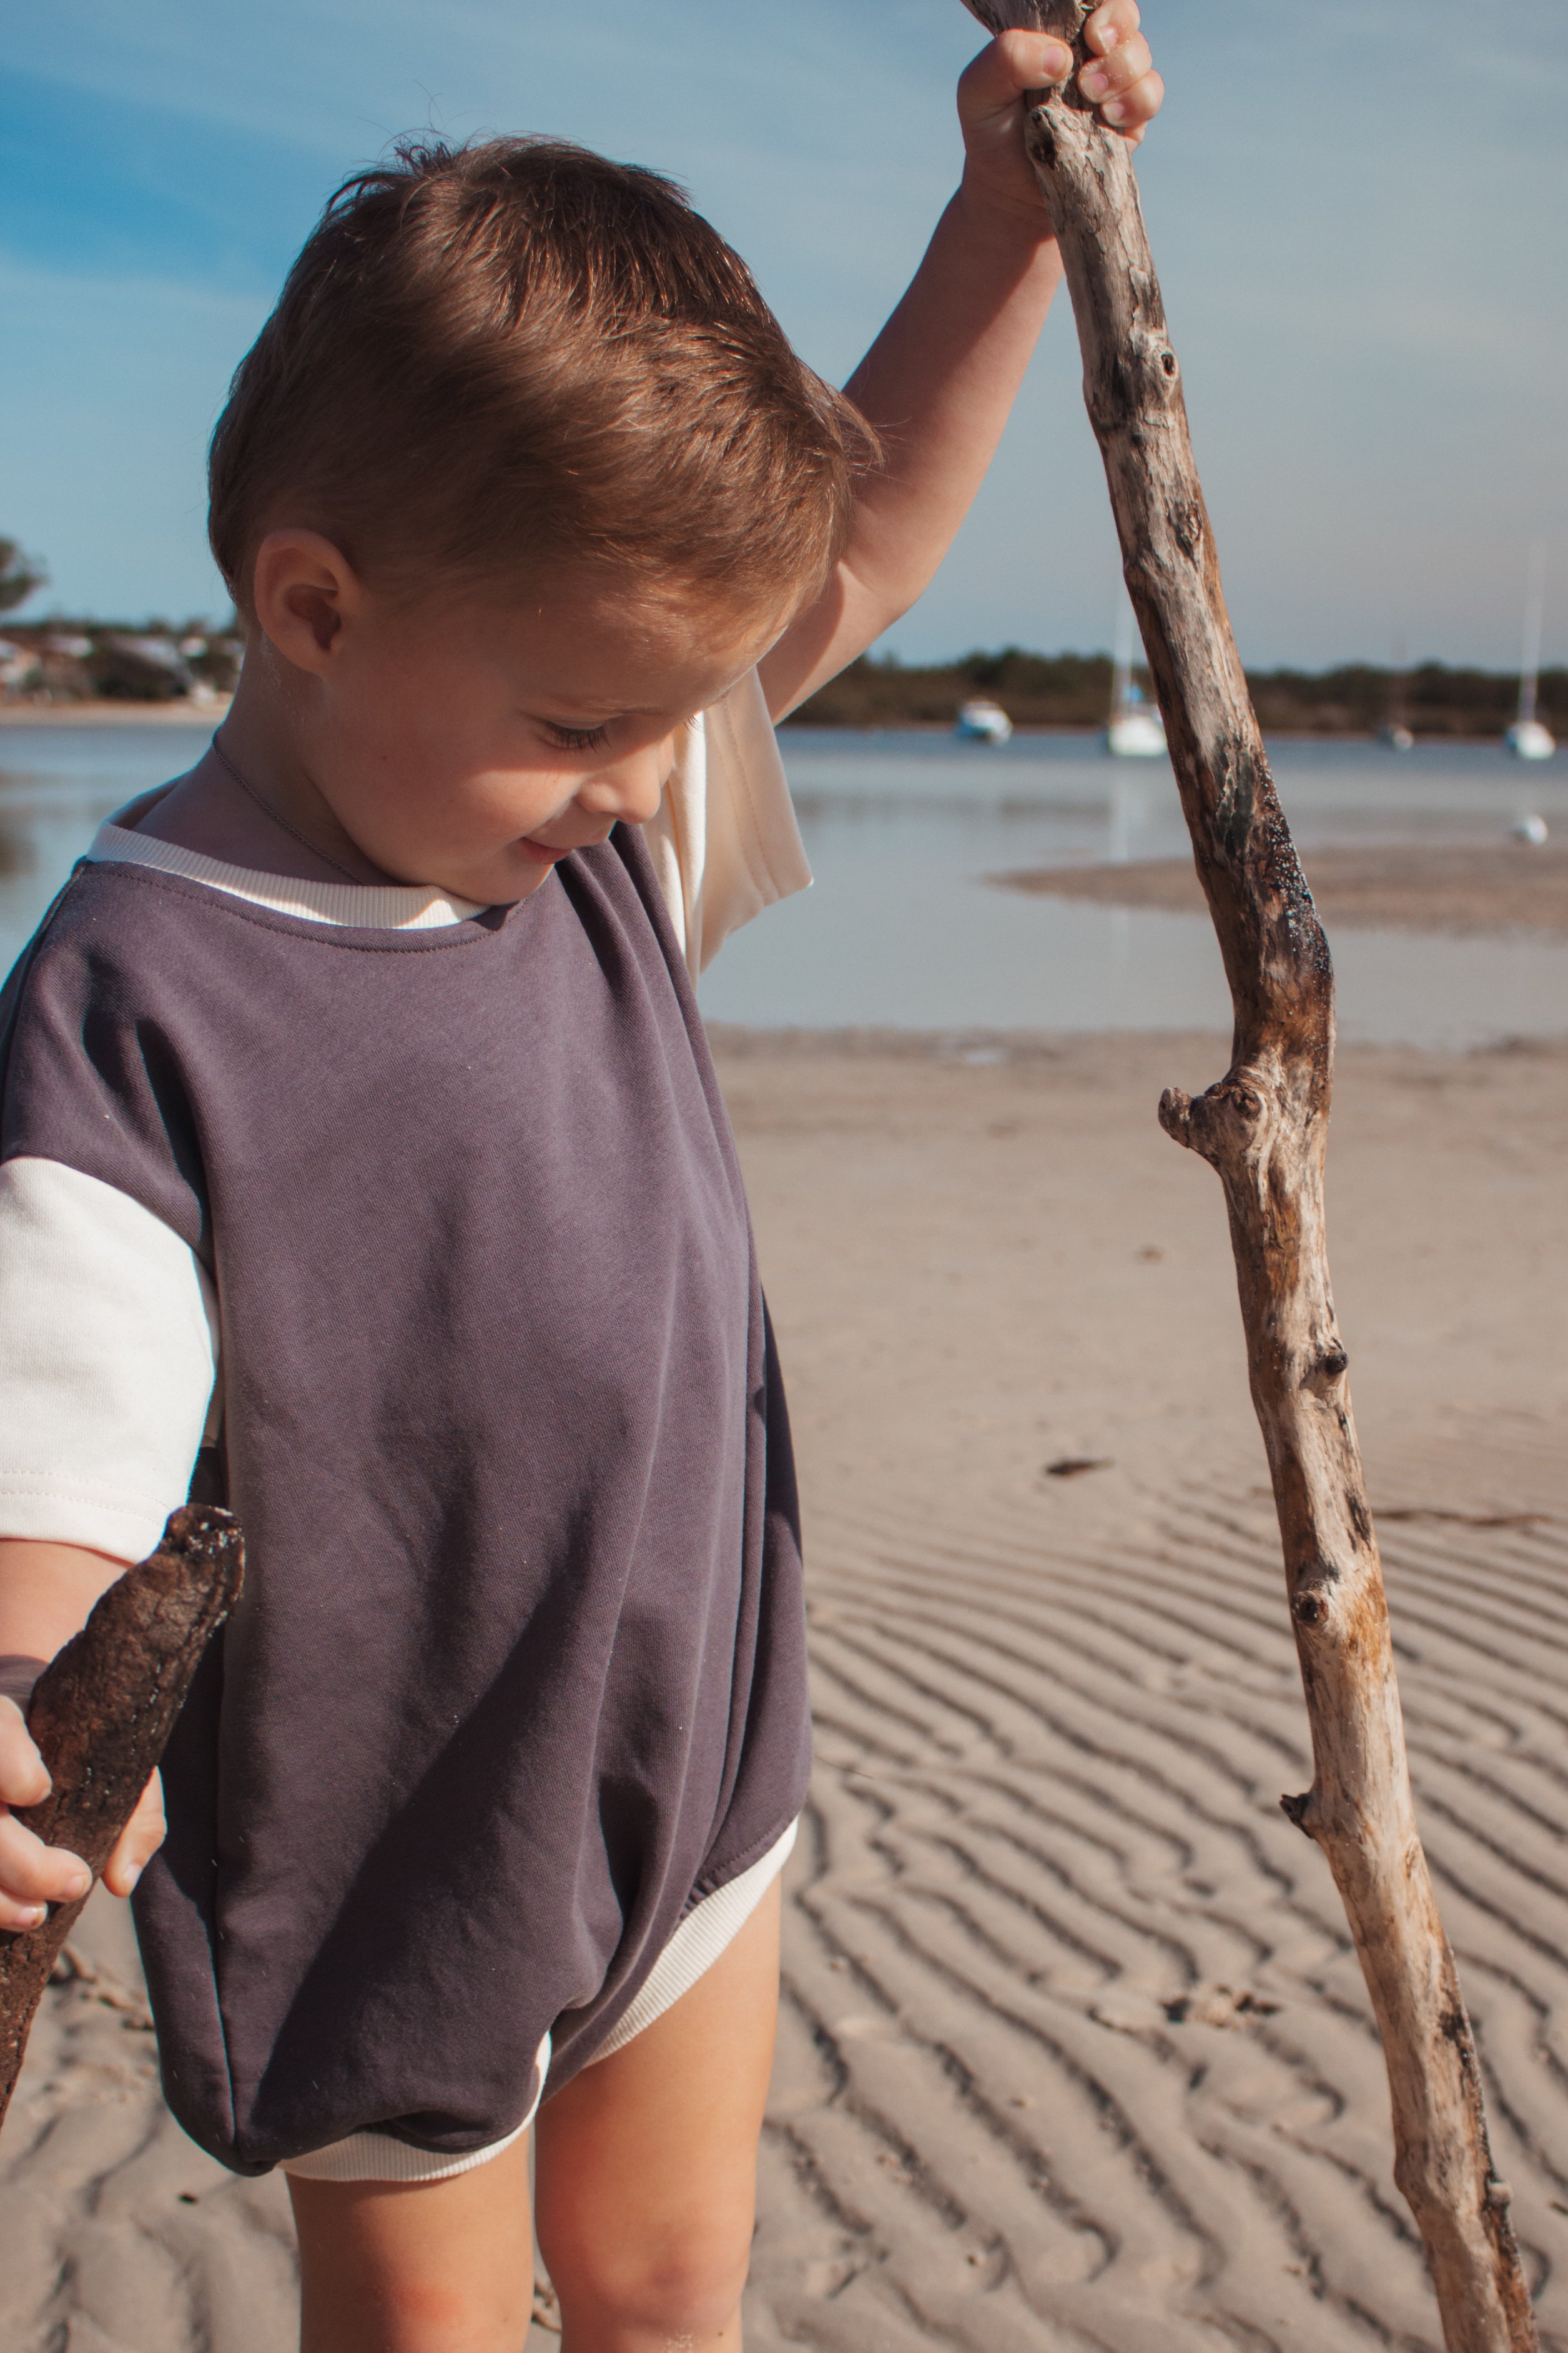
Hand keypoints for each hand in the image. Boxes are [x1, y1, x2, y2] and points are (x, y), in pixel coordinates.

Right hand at [0, 1693, 163, 1927]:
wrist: (22, 1726)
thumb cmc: (77, 1741)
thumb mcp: (117, 1754)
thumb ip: (136, 1810)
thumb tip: (121, 1882)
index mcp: (5, 1713)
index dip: (10, 1765)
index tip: (39, 1791)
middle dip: (24, 1864)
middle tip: (76, 1883)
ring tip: (38, 1914)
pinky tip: (10, 1916)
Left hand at [958, 3, 1165, 229]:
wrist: (1010, 196)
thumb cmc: (992, 135)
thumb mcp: (978, 92)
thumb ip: (1005, 58)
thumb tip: (1062, 57)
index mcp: (1054, 32)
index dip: (1099, 0)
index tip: (1085, 23)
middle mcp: (1087, 51)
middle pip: (1123, 12)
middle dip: (1117, 22)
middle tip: (1095, 45)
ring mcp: (1111, 83)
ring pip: (1140, 52)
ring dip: (1122, 66)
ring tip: (1091, 94)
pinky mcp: (1128, 118)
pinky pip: (1151, 92)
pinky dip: (1137, 98)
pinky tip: (1110, 117)